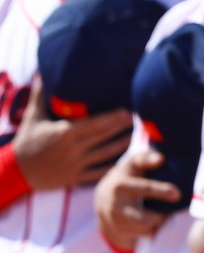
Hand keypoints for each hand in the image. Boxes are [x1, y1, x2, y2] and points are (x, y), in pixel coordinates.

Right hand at [13, 77, 133, 189]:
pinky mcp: (75, 178)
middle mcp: (72, 149)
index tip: (127, 112)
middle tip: (139, 119)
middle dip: (122, 128)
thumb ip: (39, 96)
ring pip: (105, 155)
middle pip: (103, 137)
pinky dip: (113, 168)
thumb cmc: (26, 142)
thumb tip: (41, 74)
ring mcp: (75, 165)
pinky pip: (98, 174)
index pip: (93, 124)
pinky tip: (127, 161)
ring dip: (122, 146)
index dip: (112, 119)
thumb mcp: (32, 118)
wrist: (15, 171)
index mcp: (64, 133)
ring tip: (137, 136)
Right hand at [93, 145, 182, 252]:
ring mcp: (114, 223)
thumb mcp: (133, 164)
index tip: (178, 194)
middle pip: (146, 220)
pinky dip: (150, 231)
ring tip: (160, 214)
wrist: (102, 200)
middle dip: (161, 217)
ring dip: (157, 223)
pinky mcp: (116, 234)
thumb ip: (146, 158)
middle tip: (169, 212)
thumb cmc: (127, 177)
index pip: (144, 189)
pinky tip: (151, 223)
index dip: (161, 191)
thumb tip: (160, 159)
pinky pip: (141, 237)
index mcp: (120, 186)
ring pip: (145, 230)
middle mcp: (115, 206)